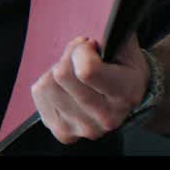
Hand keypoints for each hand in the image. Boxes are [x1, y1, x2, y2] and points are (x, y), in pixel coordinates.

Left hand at [31, 34, 150, 143]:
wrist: (130, 95)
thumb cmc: (124, 65)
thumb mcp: (124, 45)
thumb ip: (107, 35)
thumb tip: (82, 38)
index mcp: (125, 93)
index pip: (86, 71)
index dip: (82, 50)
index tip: (90, 46)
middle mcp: (106, 117)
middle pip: (61, 75)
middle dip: (68, 57)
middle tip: (80, 56)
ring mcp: (84, 129)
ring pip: (47, 85)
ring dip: (56, 71)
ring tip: (73, 72)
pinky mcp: (65, 133)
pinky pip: (39, 95)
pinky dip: (48, 84)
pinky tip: (65, 86)